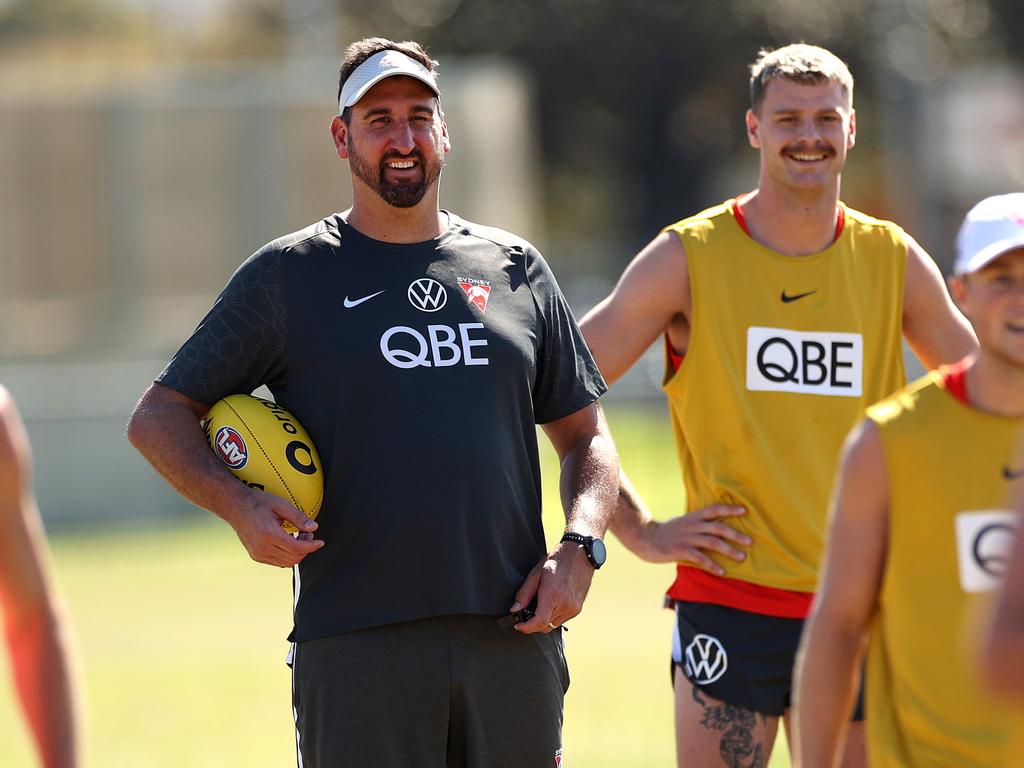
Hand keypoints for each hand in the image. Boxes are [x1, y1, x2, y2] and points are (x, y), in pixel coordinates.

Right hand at [229, 490, 323, 567]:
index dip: (311, 546)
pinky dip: (287, 555)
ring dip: (297, 553)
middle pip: (293, 558)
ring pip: (286, 563)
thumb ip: (298, 517)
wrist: (235, 506)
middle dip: (306, 548)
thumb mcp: (281, 505)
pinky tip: (289, 541)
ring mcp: (258, 554)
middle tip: (308, 534)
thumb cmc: (258, 503)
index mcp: (269, 534)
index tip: (320, 542)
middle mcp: (262, 548)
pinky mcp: (256, 556)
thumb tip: (314, 528)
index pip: (296, 548)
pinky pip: (277, 562)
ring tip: (299, 536)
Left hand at [510, 540, 595, 633]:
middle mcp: (565, 604)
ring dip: (544, 620)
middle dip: (533, 624)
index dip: (527, 627)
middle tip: (525, 616)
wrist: (580, 555)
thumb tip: (515, 608)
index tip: (519, 625)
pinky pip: (562, 620)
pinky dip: (554, 616)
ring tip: (540, 605)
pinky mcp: (578, 609)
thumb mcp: (536, 573)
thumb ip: (524, 593)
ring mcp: (573, 608)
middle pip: (545, 626)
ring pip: (553, 624)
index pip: (539, 622)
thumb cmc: (559, 560)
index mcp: (553, 594)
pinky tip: (551, 603)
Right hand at [635, 505, 749, 573]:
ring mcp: (687, 538)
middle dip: (735, 534)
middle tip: (750, 541)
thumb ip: (698, 524)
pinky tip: (722, 572)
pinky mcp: (681, 550)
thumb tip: (716, 527)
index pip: (714, 509)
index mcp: (693, 517)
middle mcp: (692, 525)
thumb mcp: (683, 523)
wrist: (645, 538)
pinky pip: (700, 558)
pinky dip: (713, 565)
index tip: (745, 510)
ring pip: (712, 542)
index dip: (729, 509)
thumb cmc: (667, 532)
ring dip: (729, 550)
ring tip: (742, 557)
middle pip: (717, 528)